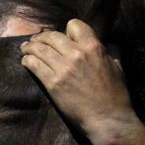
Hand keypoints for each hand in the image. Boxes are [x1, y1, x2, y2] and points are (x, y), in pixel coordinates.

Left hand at [20, 19, 144, 144]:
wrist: (107, 119)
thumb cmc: (115, 95)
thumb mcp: (118, 67)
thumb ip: (110, 52)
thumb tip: (108, 43)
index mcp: (94, 47)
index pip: (74, 25)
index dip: (67, 29)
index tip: (63, 36)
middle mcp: (76, 54)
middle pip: (51, 36)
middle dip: (42, 36)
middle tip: (36, 40)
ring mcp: (63, 68)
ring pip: (39, 48)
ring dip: (30, 47)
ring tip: (26, 48)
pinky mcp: (52, 83)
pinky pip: (34, 65)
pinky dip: (27, 61)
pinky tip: (26, 61)